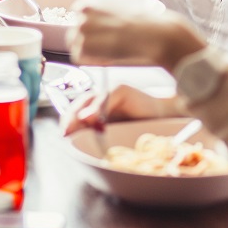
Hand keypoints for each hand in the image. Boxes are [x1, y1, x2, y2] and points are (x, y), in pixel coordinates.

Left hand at [61, 84, 179, 135]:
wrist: (163, 118)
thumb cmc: (139, 127)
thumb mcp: (113, 134)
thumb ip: (95, 133)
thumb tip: (74, 137)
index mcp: (94, 109)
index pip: (73, 114)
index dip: (67, 123)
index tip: (64, 136)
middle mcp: (99, 98)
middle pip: (78, 105)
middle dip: (71, 119)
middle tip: (68, 133)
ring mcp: (110, 92)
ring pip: (89, 100)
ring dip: (82, 113)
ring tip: (80, 124)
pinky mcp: (122, 89)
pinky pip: (107, 96)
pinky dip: (99, 106)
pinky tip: (94, 117)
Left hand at [68, 0, 205, 71]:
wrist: (157, 35)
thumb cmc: (147, 21)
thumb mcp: (125, 2)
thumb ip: (106, 7)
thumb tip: (96, 19)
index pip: (80, 13)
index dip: (91, 25)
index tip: (102, 32)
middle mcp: (83, 10)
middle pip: (75, 28)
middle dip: (88, 37)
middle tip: (107, 44)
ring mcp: (81, 28)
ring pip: (75, 43)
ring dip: (89, 49)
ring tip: (109, 51)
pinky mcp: (83, 47)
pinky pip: (78, 57)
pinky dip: (90, 60)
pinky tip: (106, 57)